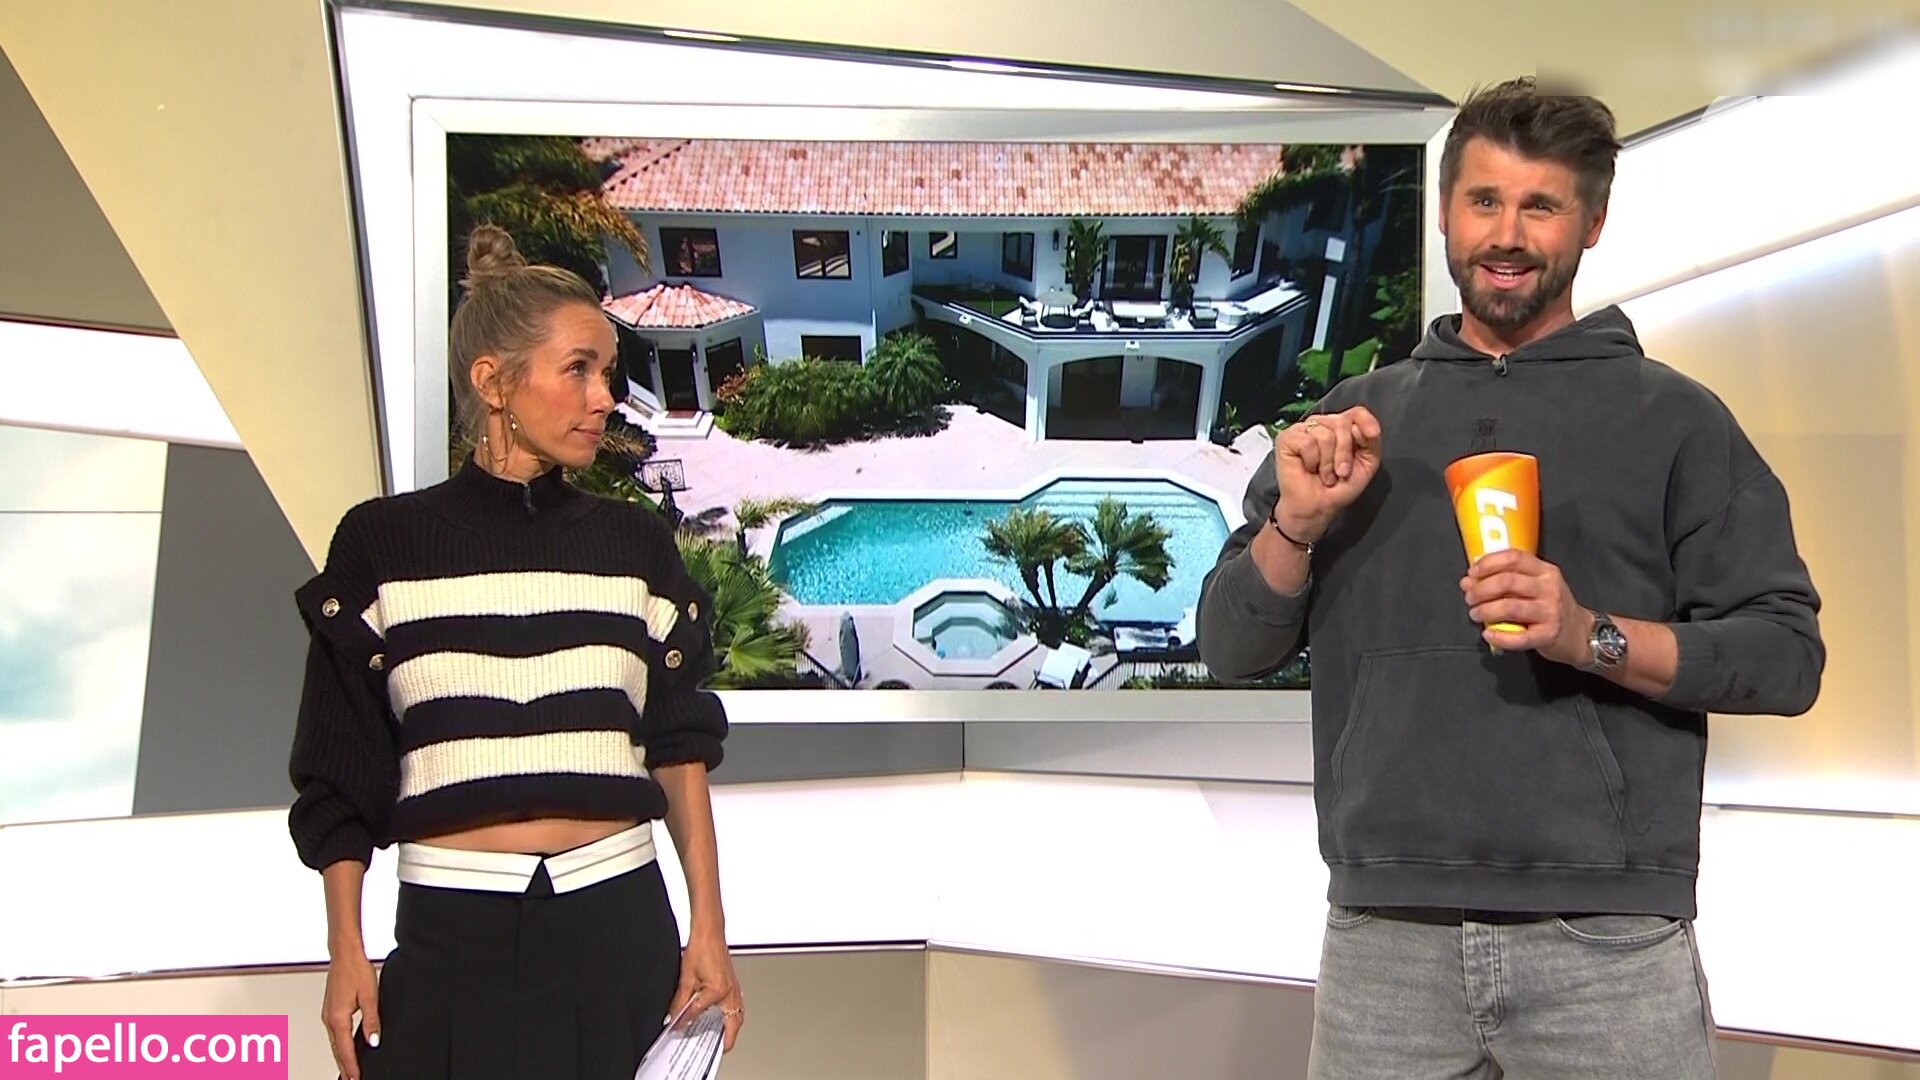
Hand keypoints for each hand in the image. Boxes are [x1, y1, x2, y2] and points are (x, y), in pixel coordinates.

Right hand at [322, 952, 379, 1079]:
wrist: (344, 954)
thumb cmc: (356, 970)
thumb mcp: (371, 997)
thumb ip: (372, 1021)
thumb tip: (373, 1041)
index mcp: (338, 1019)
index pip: (345, 1051)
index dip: (352, 1067)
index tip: (356, 1079)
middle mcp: (329, 1019)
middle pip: (337, 1050)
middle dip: (345, 1067)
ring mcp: (328, 1014)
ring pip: (335, 1042)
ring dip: (342, 1057)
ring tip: (349, 1069)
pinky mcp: (330, 1009)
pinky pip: (334, 1033)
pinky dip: (339, 1044)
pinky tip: (345, 1047)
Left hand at [669, 928, 742, 1052]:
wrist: (710, 932)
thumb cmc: (702, 948)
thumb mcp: (686, 977)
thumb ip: (680, 1001)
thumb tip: (675, 1016)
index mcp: (718, 991)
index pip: (699, 1015)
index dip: (686, 1023)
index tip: (678, 1028)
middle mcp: (730, 992)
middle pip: (733, 1023)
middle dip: (726, 1038)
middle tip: (716, 1048)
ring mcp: (734, 988)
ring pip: (738, 1015)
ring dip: (731, 1027)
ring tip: (721, 1037)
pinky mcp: (734, 984)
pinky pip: (737, 1006)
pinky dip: (732, 1016)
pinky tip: (722, 1016)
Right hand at [1272, 406, 1382, 540]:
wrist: (1318, 507)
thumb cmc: (1339, 487)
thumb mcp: (1366, 464)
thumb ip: (1371, 441)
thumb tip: (1364, 427)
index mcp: (1341, 427)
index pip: (1356, 412)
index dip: (1366, 422)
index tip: (1371, 435)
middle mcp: (1322, 424)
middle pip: (1342, 422)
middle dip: (1344, 452)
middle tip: (1340, 472)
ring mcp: (1303, 429)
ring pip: (1325, 434)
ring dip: (1327, 462)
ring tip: (1324, 474)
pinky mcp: (1287, 438)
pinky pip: (1307, 442)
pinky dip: (1312, 461)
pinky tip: (1308, 468)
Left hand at [1461, 549, 1592, 664]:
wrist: (1580, 633)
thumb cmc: (1550, 606)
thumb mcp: (1534, 586)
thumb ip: (1504, 581)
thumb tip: (1468, 581)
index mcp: (1545, 571)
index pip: (1514, 557)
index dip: (1488, 563)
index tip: (1472, 573)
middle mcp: (1549, 588)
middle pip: (1507, 582)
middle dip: (1481, 589)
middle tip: (1470, 598)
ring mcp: (1550, 611)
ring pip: (1509, 607)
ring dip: (1485, 611)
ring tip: (1475, 614)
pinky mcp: (1548, 635)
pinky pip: (1519, 637)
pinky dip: (1499, 636)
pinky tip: (1488, 634)